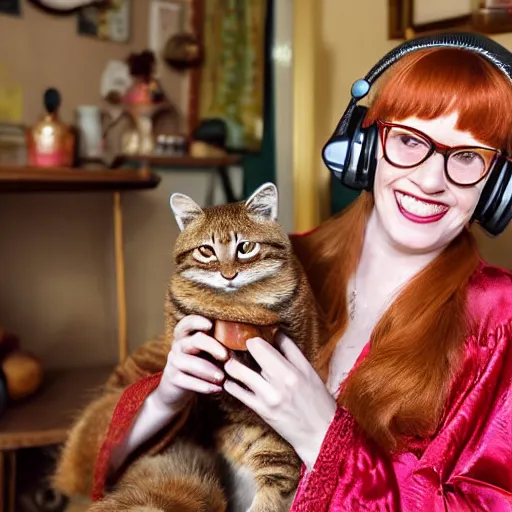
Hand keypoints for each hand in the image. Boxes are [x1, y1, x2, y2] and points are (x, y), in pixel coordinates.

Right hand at [153, 315, 228, 411]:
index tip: (210, 325)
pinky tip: (217, 389)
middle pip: (194, 340)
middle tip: (226, 356)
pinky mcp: (172, 379)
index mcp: (187, 334)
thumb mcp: (210, 352)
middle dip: (211, 346)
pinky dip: (202, 385)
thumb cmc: (203, 364)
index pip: (188, 322)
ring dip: (207, 370)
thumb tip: (247, 341)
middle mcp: (179, 345)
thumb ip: (222, 344)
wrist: (180, 389)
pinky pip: (186, 381)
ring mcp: (174, 361)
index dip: (197, 321)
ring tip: (222, 378)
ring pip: (188, 362)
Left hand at [223, 332, 336, 469]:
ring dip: (232, 363)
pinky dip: (231, 383)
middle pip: (254, 350)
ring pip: (240, 371)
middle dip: (244, 344)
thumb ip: (292, 352)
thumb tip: (275, 333)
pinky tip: (231, 380)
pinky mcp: (261, 410)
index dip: (257, 336)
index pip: (269, 341)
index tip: (253, 336)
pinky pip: (238, 392)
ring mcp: (268, 396)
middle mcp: (281, 381)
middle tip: (237, 344)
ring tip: (231, 361)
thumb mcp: (310, 372)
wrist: (321, 434)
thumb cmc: (318, 400)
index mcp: (294, 369)